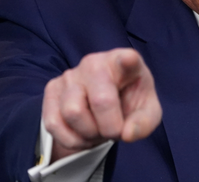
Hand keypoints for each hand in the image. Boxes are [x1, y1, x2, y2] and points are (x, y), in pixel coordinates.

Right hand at [42, 48, 162, 161]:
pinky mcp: (52, 88)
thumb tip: (127, 133)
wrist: (105, 105)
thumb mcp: (147, 113)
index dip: (128, 60)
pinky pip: (54, 123)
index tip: (129, 59)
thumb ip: (144, 123)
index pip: (127, 59)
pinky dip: (71, 139)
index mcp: (126, 63)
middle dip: (109, 127)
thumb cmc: (129, 102)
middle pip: (100, 101)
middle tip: (114, 130)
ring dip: (88, 133)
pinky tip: (82, 133)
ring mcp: (71, 74)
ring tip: (97, 129)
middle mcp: (95, 63)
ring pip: (73, 113)